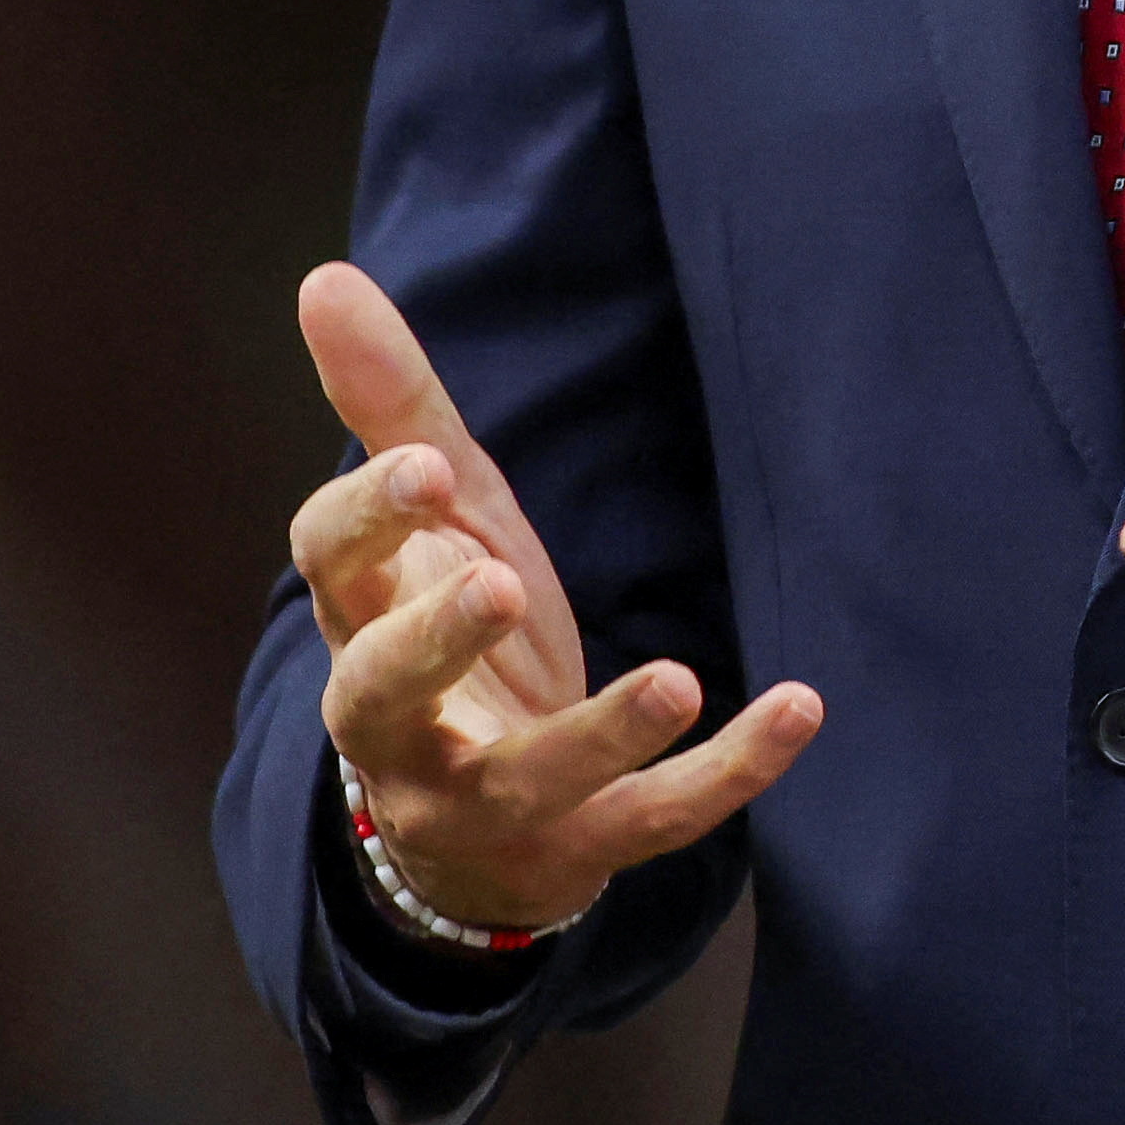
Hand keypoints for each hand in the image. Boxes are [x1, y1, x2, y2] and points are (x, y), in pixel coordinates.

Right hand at [290, 261, 820, 938]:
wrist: (479, 829)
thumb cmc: (452, 634)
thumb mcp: (438, 521)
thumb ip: (392, 406)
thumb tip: (325, 275)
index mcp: (361, 621)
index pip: (331, 568)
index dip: (368, 522)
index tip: (427, 470)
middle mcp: (399, 727)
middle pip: (382, 689)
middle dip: (433, 641)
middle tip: (495, 581)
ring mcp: (485, 801)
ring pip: (527, 780)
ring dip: (600, 733)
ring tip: (674, 678)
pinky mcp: (578, 850)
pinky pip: (653, 820)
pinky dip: (727, 773)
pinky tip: (798, 706)